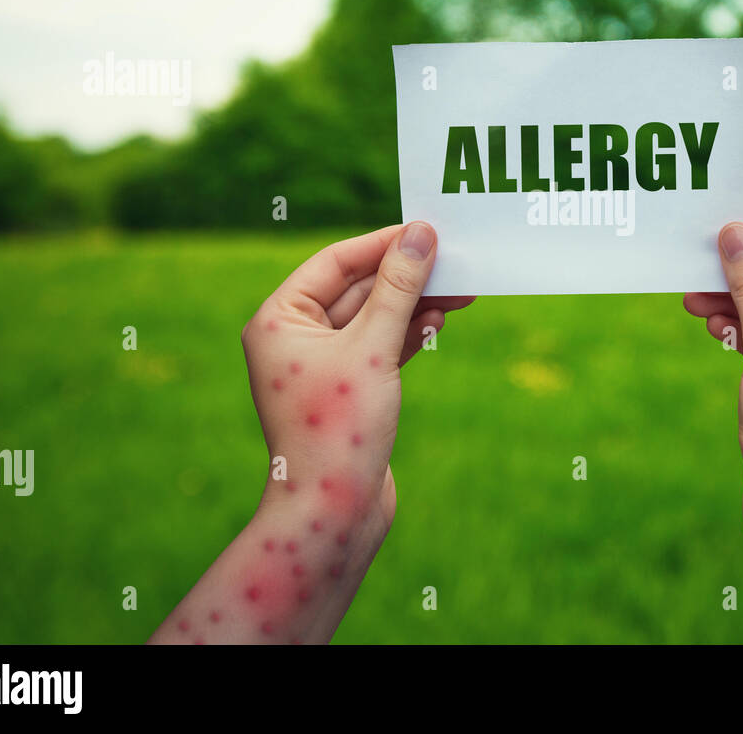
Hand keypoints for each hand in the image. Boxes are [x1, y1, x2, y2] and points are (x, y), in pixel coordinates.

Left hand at [149, 222, 473, 644]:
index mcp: (280, 319)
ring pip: (375, 318)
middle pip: (358, 288)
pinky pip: (381, 346)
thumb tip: (420, 234)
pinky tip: (440, 320)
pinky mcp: (349, 391)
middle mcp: (294, 338)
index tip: (427, 229)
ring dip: (415, 303)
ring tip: (462, 291)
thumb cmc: (340, 430)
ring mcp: (322, 366)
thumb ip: (399, 288)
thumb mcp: (373, 348)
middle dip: (407, 275)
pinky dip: (410, 333)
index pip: (335, 262)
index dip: (383, 243)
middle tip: (455, 259)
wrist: (333, 513)